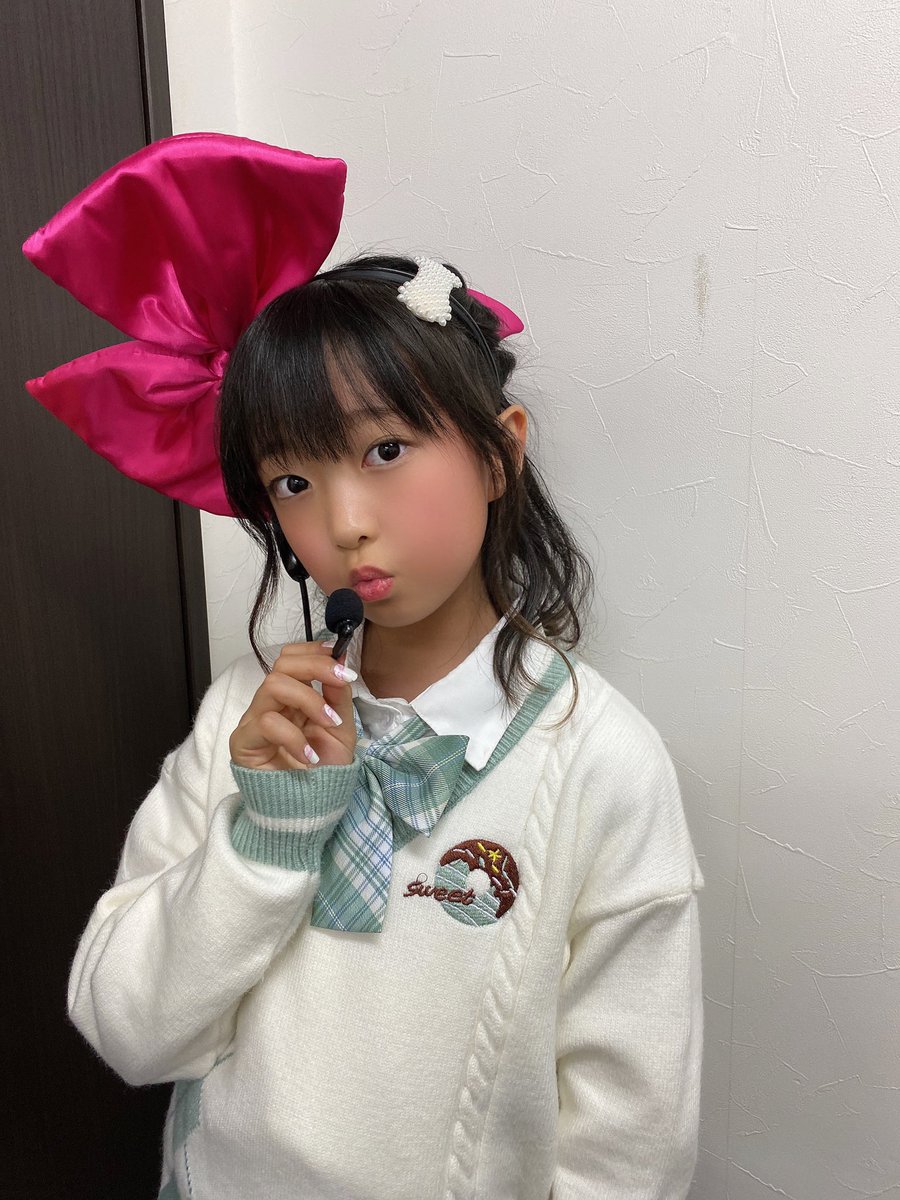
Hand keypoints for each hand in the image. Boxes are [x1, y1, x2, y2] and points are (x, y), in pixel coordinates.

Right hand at [229, 642, 356, 769]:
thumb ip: (338, 695)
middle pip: (281, 664)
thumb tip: (341, 657)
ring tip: (329, 723)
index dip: (315, 651)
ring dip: (309, 699)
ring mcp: (254, 722)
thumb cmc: (323, 770)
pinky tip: (309, 755)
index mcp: (293, 698)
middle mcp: (271, 705)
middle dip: (316, 666)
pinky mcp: (244, 743)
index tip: (341, 659)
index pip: (291, 658)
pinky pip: (266, 723)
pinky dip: (294, 736)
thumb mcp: (341, 728)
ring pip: (273, 685)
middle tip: (341, 681)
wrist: (310, 810)